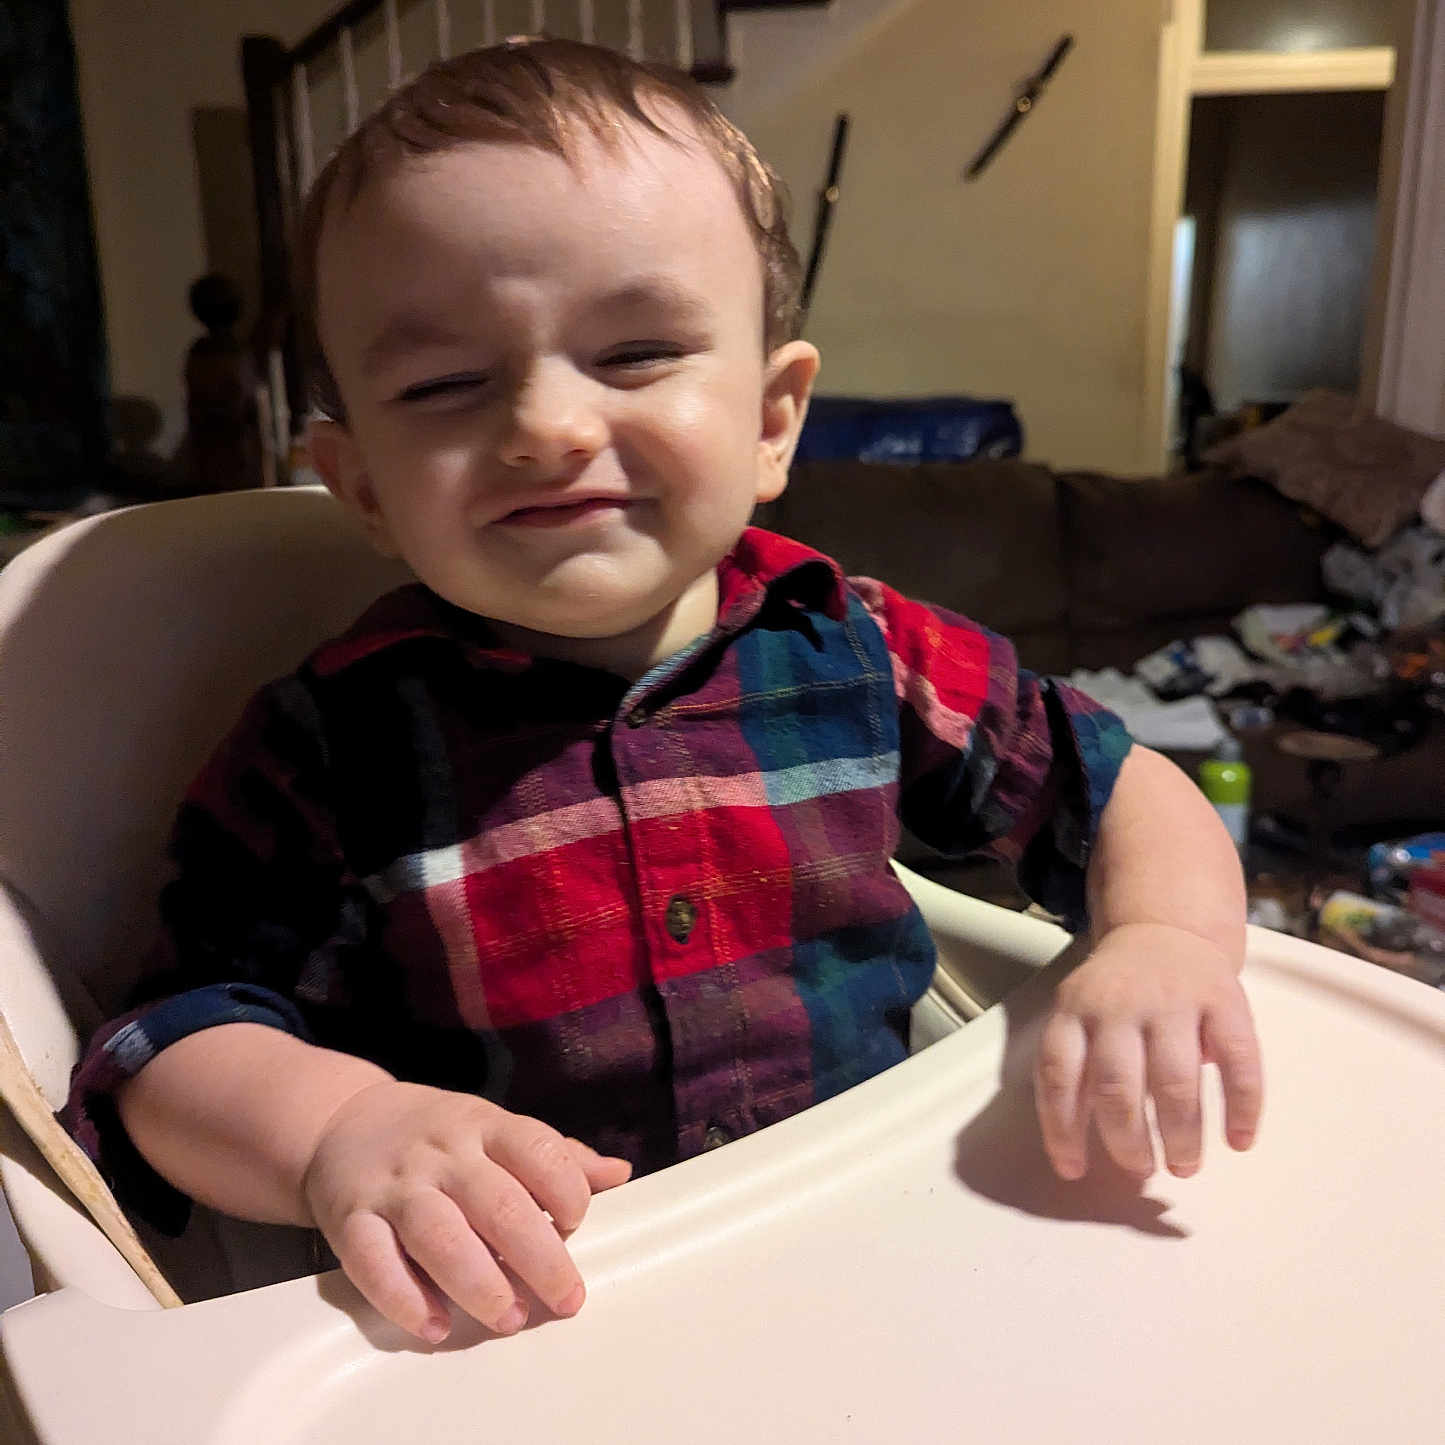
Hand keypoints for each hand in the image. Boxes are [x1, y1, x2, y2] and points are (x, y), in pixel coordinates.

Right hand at [301, 1081, 631, 1342]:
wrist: (342, 1122)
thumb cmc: (439, 1135)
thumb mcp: (494, 1129)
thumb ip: (555, 1155)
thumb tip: (620, 1174)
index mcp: (484, 1125)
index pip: (536, 1148)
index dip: (567, 1188)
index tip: (578, 1223)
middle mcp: (442, 1153)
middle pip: (497, 1202)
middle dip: (539, 1256)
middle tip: (565, 1298)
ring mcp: (395, 1186)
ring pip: (440, 1235)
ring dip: (479, 1282)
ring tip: (509, 1317)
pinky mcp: (351, 1221)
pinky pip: (375, 1263)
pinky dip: (406, 1299)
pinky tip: (436, 1325)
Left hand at [1033, 923, 1262, 1180]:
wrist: (1164, 932)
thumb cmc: (1115, 997)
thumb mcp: (1078, 1016)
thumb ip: (1073, 1070)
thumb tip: (1074, 1155)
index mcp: (1074, 1011)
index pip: (1058, 1075)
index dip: (1061, 1128)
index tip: (1073, 1170)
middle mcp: (1120, 1005)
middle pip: (1117, 1086)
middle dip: (1127, 1142)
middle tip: (1141, 1170)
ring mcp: (1174, 1001)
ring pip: (1175, 1081)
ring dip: (1181, 1135)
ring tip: (1183, 1166)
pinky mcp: (1225, 1002)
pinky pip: (1238, 1063)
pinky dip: (1243, 1109)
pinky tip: (1239, 1142)